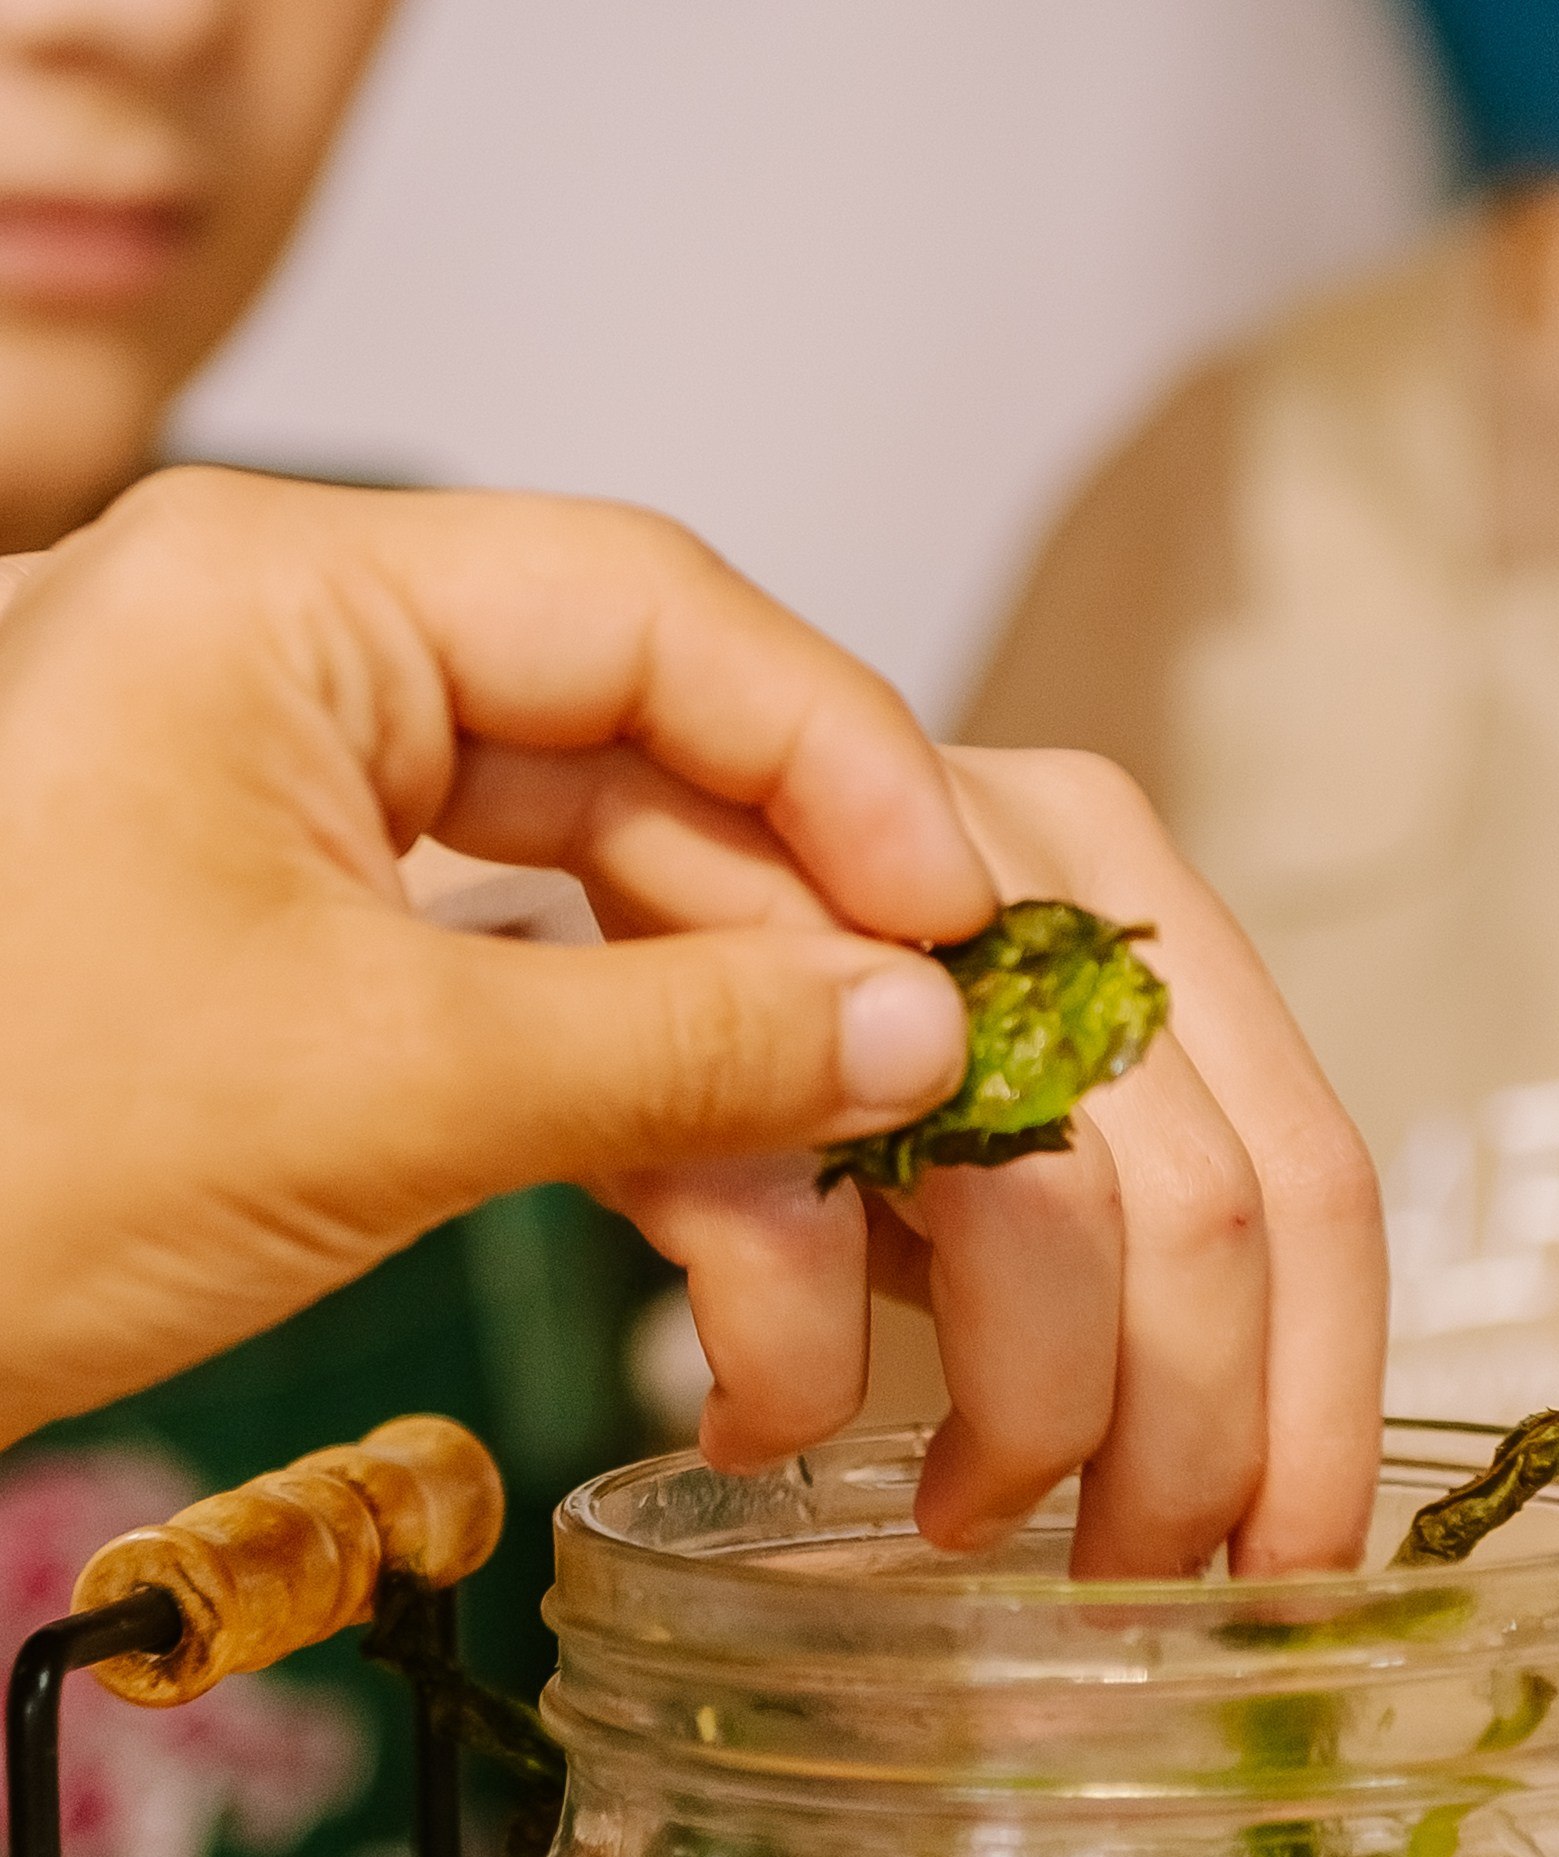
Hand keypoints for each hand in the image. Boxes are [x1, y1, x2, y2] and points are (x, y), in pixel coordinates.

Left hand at [0, 470, 1384, 1575]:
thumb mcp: (375, 1089)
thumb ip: (681, 1046)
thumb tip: (923, 1033)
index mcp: (289, 599)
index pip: (654, 612)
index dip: (847, 764)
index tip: (970, 922)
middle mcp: (308, 674)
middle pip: (655, 773)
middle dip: (805, 964)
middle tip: (951, 1098)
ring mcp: (307, 820)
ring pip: (609, 913)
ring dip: (733, 1088)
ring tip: (834, 1251)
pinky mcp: (308, 961)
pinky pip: (533, 1007)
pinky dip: (639, 1126)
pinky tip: (737, 1258)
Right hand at [609, 749, 1386, 1577]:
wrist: (536, 859)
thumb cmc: (780, 1028)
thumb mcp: (986, 1104)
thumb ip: (1117, 1222)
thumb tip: (1220, 1465)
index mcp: (1138, 914)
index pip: (1316, 1181)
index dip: (1322, 1409)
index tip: (1292, 1570)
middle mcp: (1043, 876)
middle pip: (1210, 1220)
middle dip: (1188, 1454)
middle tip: (1130, 1580)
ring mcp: (879, 914)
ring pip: (1045, 1227)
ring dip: (1022, 1432)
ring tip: (968, 1515)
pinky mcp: (701, 987)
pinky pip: (803, 1250)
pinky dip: (795, 1384)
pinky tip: (768, 1428)